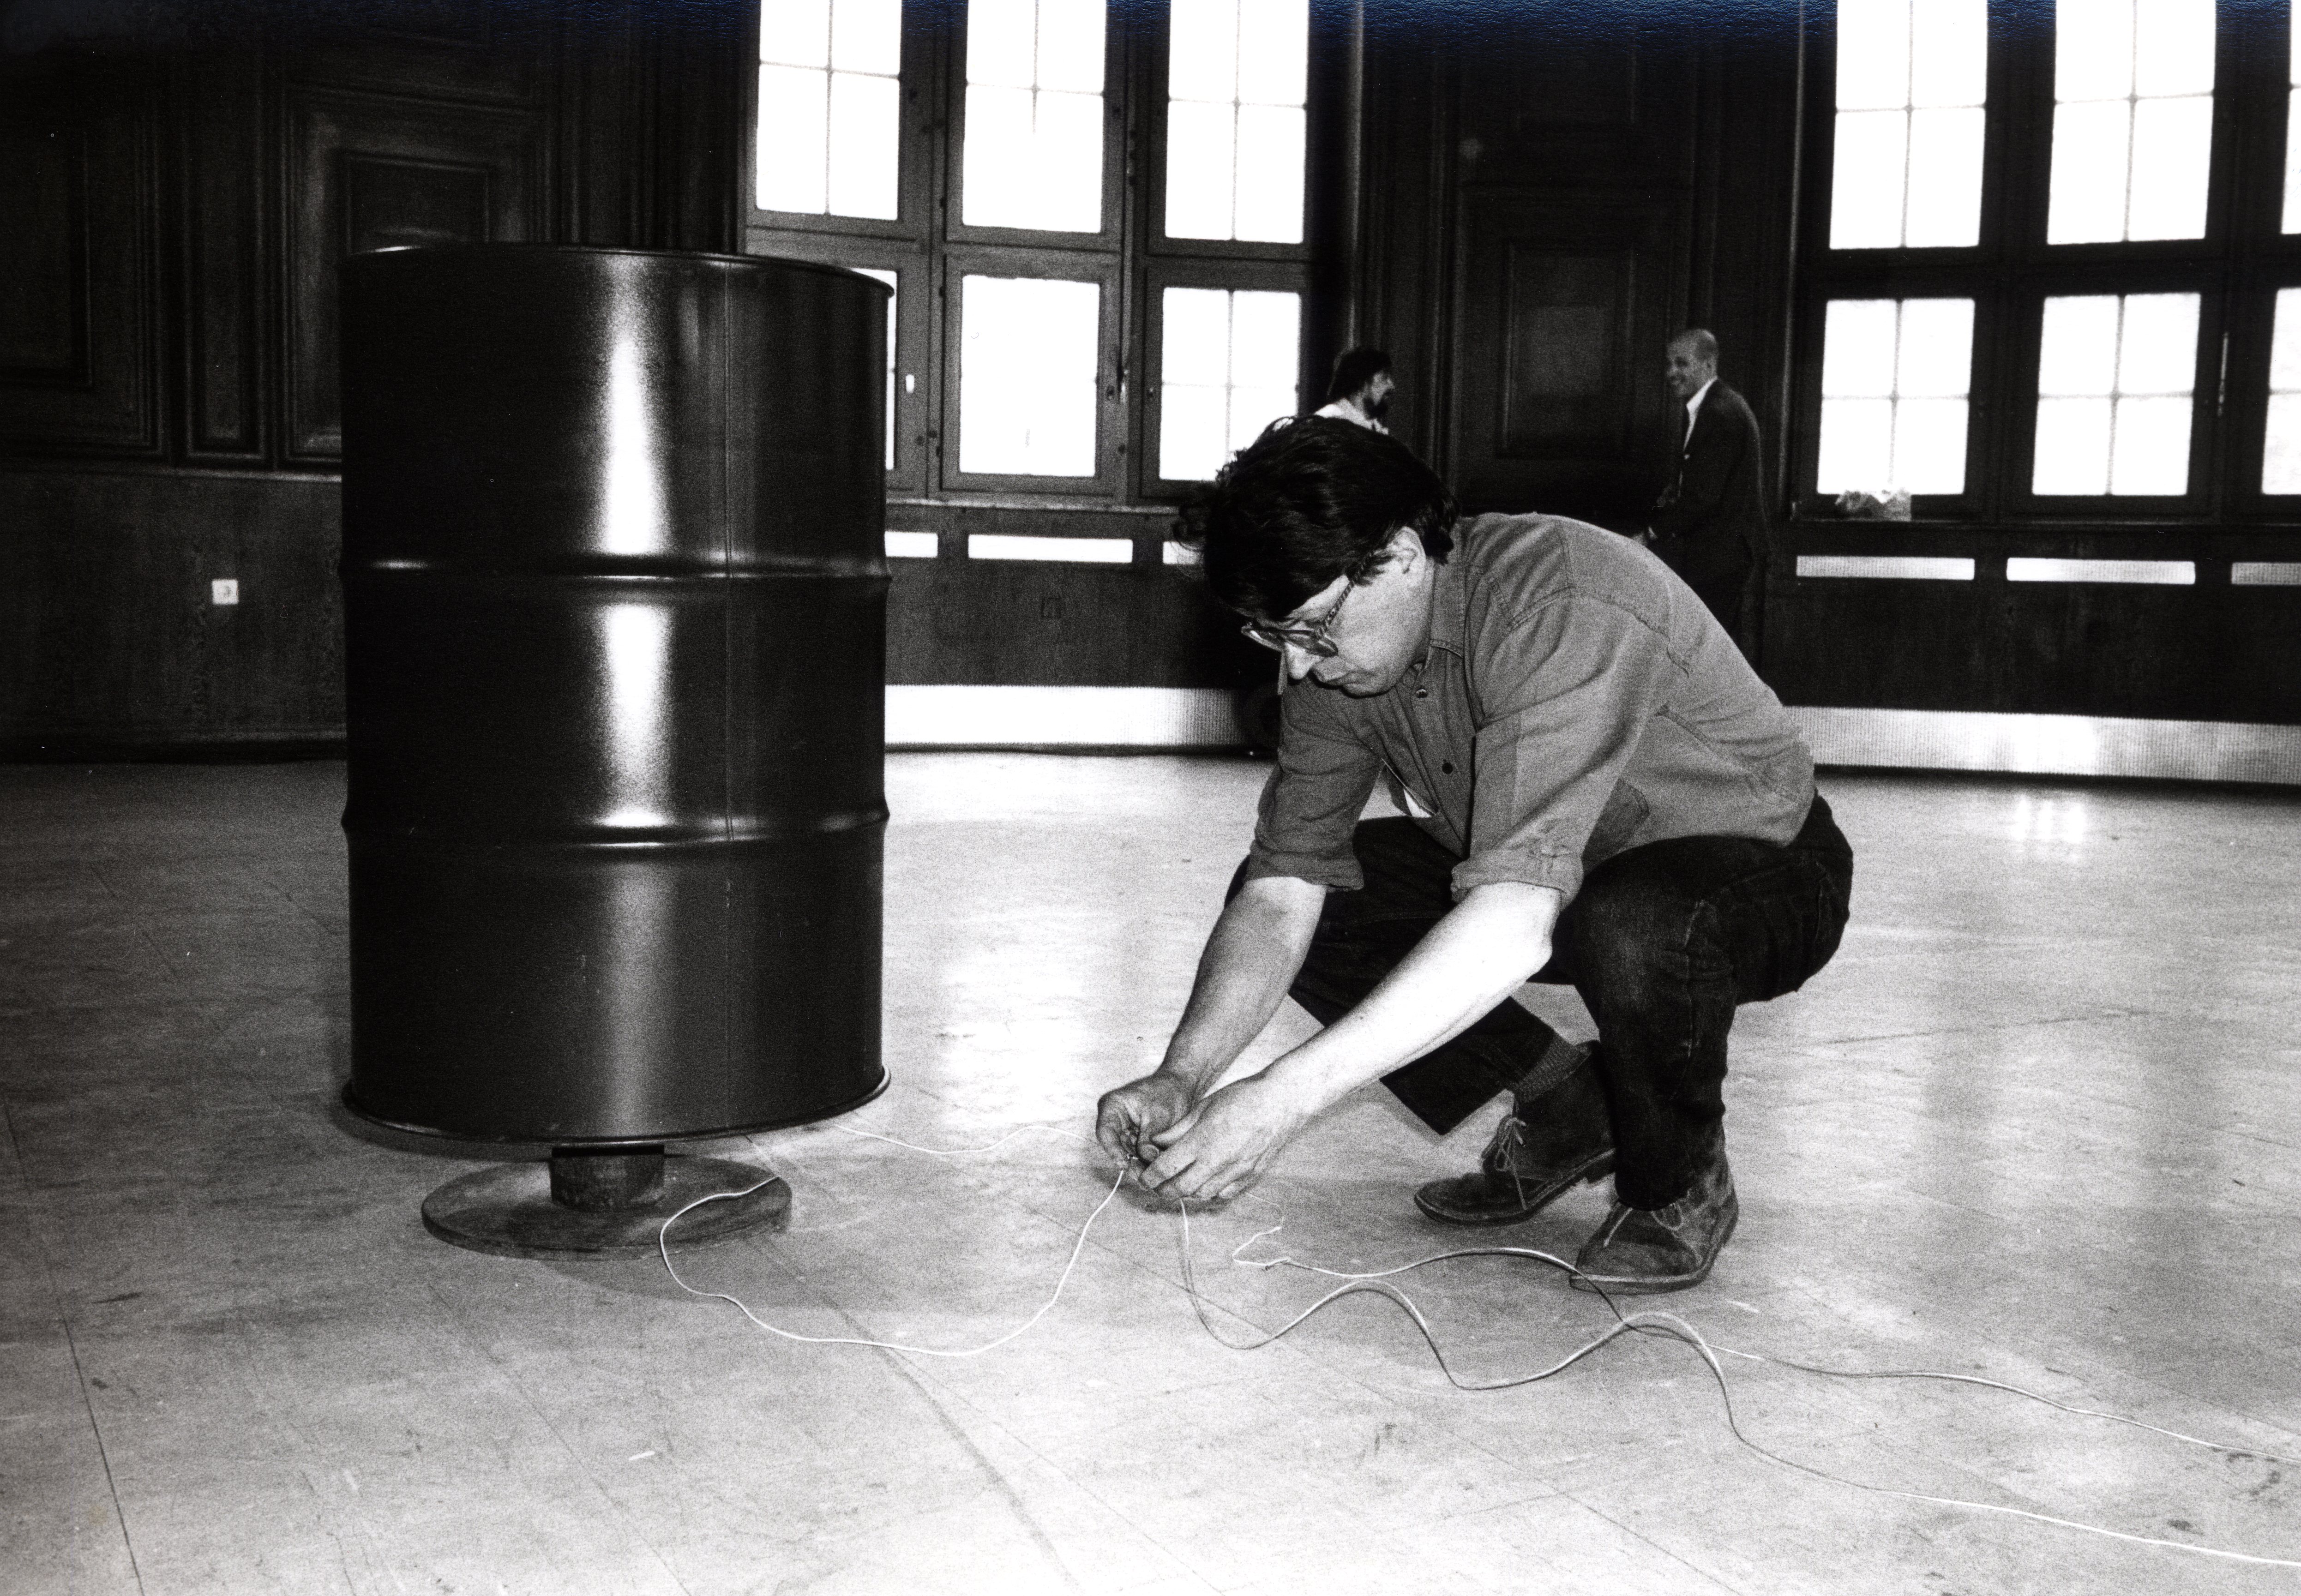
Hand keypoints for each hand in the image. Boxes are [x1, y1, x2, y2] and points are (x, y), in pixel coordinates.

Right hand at [1094, 1072, 1196, 1172]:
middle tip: (1143, 1179)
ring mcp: (1124, 1130)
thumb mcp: (1159, 1115)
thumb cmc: (1168, 1092)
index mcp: (1112, 1106)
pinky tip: (1154, 1172)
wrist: (1181, 1087)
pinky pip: (1136, 1154)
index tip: (1125, 1165)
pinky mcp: (1135, 1138)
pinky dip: (1144, 1162)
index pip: (1105, 1133)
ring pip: (1126, 1154)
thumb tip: (1147, 1160)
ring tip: (1151, 1179)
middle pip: (1116, 1147)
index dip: (1113, 1151)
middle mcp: (1114, 1120)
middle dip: (1129, 1163)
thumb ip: (1149, 1138)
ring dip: (1138, 1166)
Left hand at [1138, 1075, 1311, 1202]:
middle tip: (1158, 1185)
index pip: (1166, 1168)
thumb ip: (1178, 1130)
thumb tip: (1156, 1143)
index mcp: (1202, 1140)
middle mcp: (1218, 1160)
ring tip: (1181, 1181)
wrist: (1281, 1101)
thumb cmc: (1241, 1097)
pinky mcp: (1251, 1175)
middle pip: (1181, 1188)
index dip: (1150, 1177)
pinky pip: (1224, 1194)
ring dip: (1187, 1192)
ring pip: (1202, 1195)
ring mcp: (1236, 1170)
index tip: (1144, 1178)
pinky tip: (1206, 1181)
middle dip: (1164, 1190)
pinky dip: (1211, 1192)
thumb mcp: (1203, 1107)